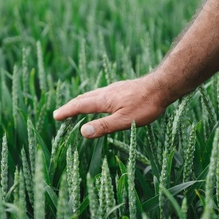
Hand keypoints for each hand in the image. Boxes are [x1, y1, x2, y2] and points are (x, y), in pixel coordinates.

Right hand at [53, 75, 167, 137]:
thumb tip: (82, 132)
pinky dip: (93, 99)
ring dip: (81, 101)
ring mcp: (115, 89)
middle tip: (61, 113)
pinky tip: (101, 102)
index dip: (67, 111)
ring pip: (92, 94)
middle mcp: (106, 92)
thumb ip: (103, 126)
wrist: (163, 86)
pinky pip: (101, 93)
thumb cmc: (146, 105)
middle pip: (83, 98)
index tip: (55, 116)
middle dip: (71, 106)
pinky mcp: (123, 88)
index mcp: (104, 100)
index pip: (80, 106)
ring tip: (76, 107)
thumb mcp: (124, 120)